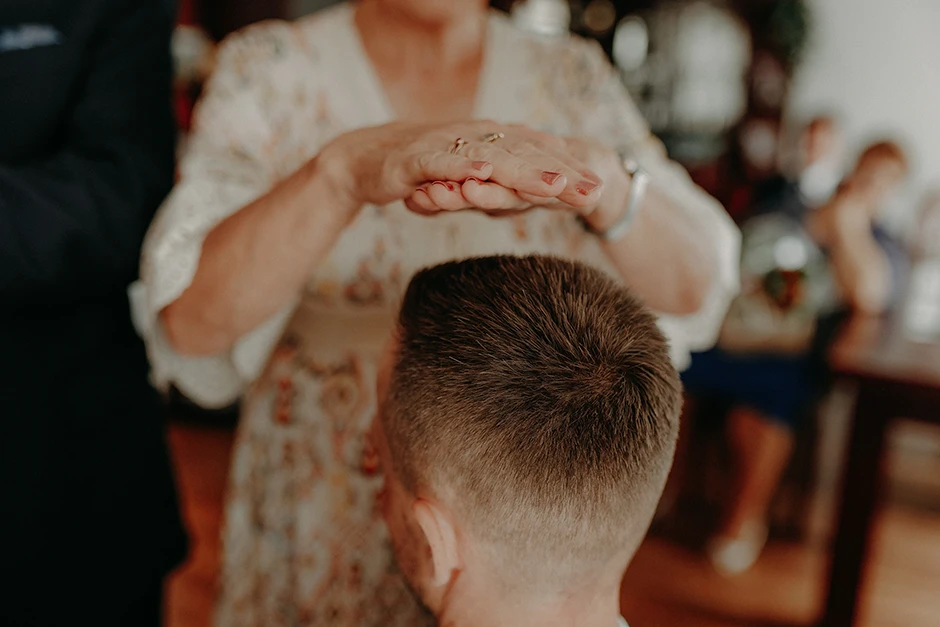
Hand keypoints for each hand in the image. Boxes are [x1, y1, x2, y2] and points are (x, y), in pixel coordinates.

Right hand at [318, 121, 597, 218]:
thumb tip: (549, 190)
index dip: (570, 169)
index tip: (600, 188)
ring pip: (492, 158)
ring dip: (524, 171)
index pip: (538, 154)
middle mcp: (475, 138)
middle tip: (593, 189)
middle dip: (562, 171)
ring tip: (554, 184)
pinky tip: (485, 174)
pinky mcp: (418, 158)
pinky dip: (465, 166)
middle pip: (525, 154)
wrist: (365, 162)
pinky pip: (445, 162)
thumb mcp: (471, 180)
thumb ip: (504, 182)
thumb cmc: (422, 171)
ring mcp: (448, 145)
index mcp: (492, 142)